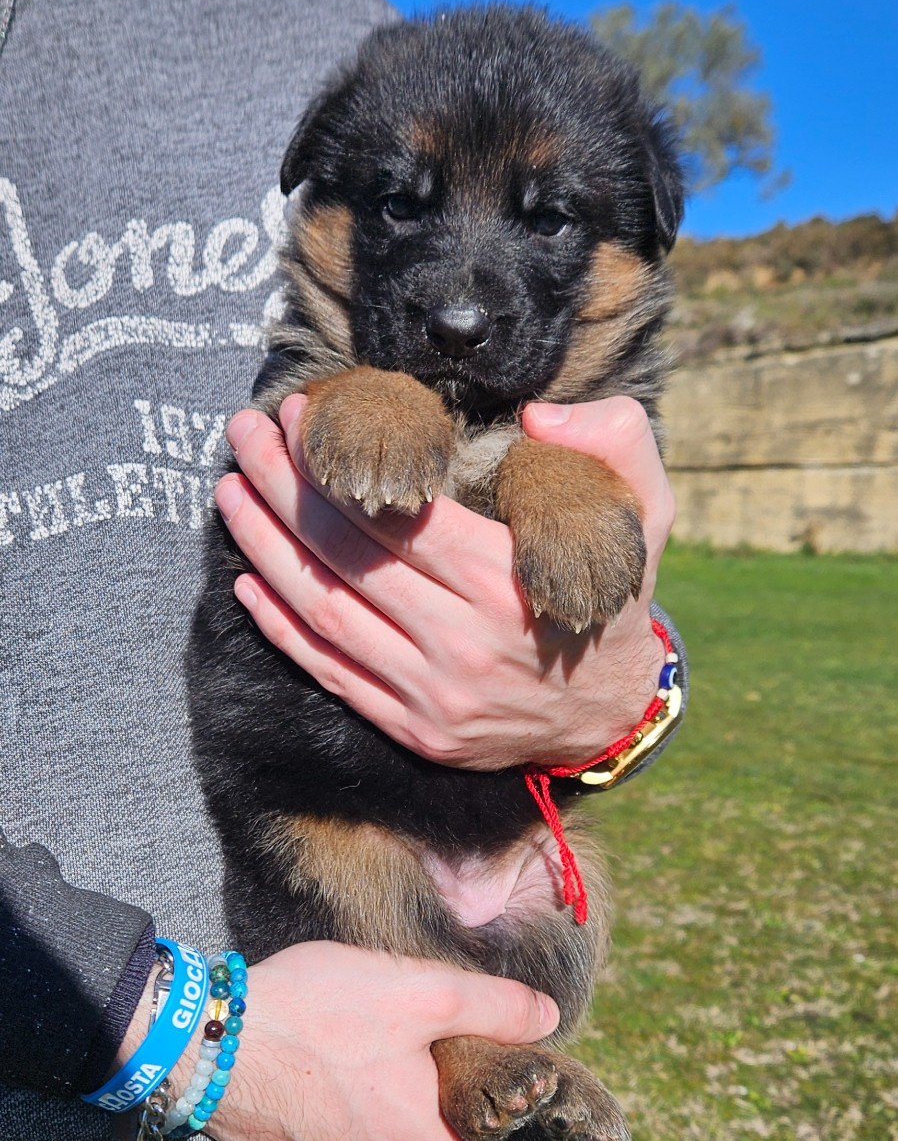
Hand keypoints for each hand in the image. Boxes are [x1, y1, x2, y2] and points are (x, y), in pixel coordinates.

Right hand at [147, 944, 555, 1140]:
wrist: (207, 1041)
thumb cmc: (318, 1016)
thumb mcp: (420, 992)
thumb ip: (492, 1006)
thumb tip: (545, 1017)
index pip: (484, 1108)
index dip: (476, 1055)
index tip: (452, 1016)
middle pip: (435, 1110)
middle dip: (424, 1061)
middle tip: (396, 1009)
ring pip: (387, 1114)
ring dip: (381, 1073)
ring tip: (354, 1023)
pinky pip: (342, 1120)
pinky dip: (341, 1087)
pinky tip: (323, 1047)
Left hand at [215, 394, 674, 769]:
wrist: (611, 712)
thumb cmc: (614, 597)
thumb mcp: (648, 512)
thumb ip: (615, 443)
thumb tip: (537, 416)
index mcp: (508, 582)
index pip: (399, 514)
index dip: (337, 464)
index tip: (301, 414)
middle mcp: (462, 642)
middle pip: (348, 556)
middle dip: (284, 487)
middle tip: (244, 436)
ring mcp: (431, 693)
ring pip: (326, 612)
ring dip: (266, 548)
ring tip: (231, 493)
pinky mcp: (413, 726)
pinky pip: (331, 672)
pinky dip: (281, 626)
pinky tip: (247, 581)